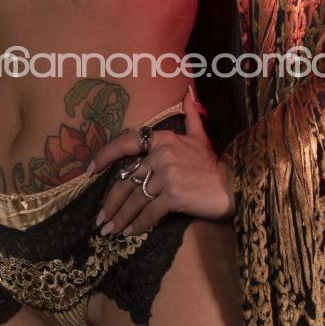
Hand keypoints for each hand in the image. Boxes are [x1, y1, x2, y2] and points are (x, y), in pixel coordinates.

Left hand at [86, 84, 235, 236]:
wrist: (236, 184)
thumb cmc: (215, 163)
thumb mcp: (201, 136)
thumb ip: (191, 116)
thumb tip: (188, 92)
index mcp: (163, 138)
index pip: (125, 143)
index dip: (103, 156)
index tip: (89, 171)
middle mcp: (161, 154)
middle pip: (126, 180)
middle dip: (111, 203)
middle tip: (101, 219)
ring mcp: (166, 174)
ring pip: (134, 199)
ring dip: (120, 218)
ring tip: (110, 230)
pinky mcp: (173, 195)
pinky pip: (149, 212)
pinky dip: (137, 225)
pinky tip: (130, 233)